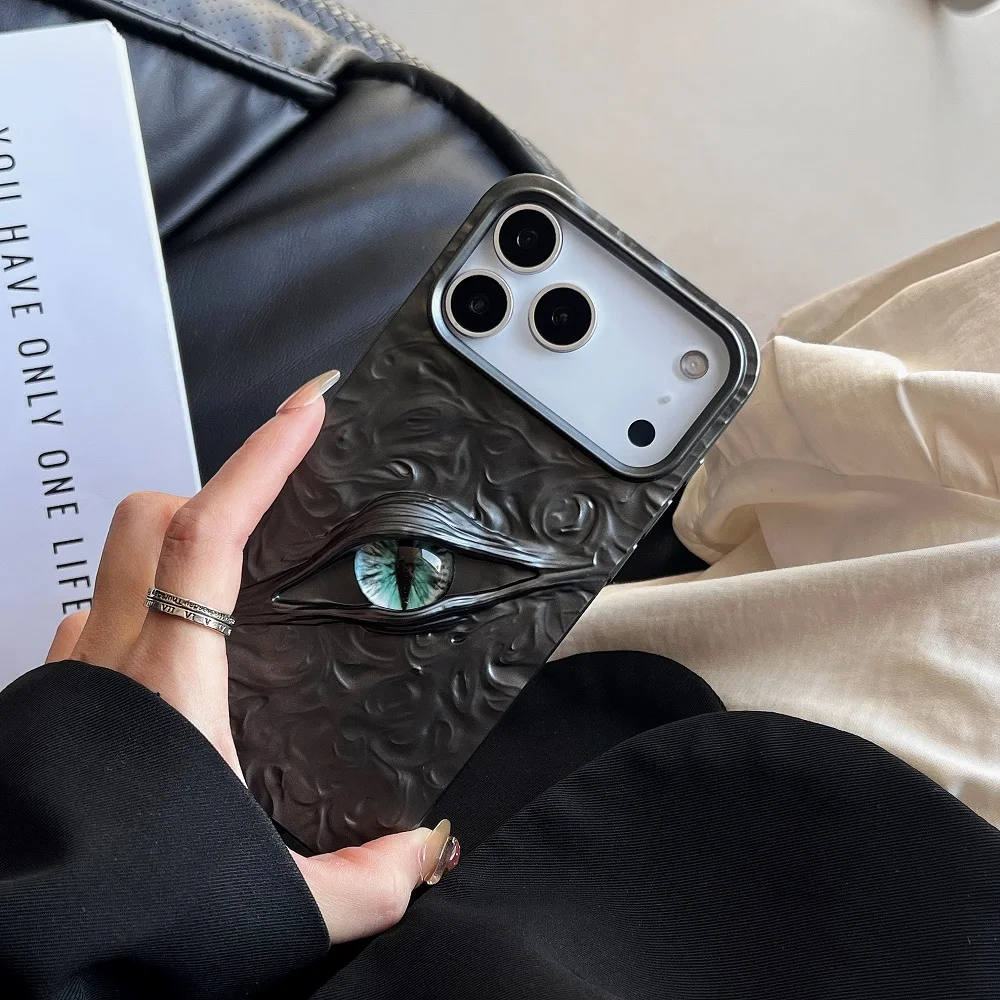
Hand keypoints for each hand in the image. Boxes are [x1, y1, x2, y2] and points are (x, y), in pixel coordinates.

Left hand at [44, 370, 458, 943]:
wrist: (28, 959)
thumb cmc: (130, 913)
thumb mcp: (279, 900)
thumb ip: (369, 877)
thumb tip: (425, 854)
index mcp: (172, 683)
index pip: (209, 532)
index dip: (262, 459)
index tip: (305, 411)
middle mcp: (110, 664)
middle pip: (146, 517)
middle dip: (210, 486)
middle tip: (265, 501)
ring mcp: (71, 680)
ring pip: (110, 567)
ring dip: (166, 552)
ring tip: (226, 578)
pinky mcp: (50, 708)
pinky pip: (84, 625)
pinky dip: (128, 613)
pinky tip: (166, 659)